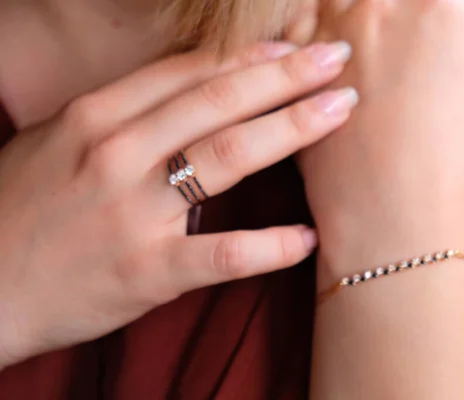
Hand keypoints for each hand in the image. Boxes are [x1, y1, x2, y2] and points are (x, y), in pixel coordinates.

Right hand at [0, 41, 355, 367]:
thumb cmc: (24, 209)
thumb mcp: (62, 140)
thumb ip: (126, 116)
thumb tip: (190, 92)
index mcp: (98, 115)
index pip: (190, 72)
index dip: (251, 57)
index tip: (295, 47)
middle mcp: (118, 153)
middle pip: (220, 102)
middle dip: (287, 77)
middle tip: (337, 60)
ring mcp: (133, 212)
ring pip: (228, 157)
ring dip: (292, 128)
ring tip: (340, 111)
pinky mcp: (144, 272)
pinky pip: (221, 254)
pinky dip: (270, 247)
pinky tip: (307, 238)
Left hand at [298, 0, 463, 274]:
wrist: (388, 204)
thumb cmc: (448, 157)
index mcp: (437, 8)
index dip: (449, 12)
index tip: (447, 34)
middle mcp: (382, 7)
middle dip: (401, 12)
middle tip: (405, 50)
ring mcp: (334, 32)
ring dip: (352, 13)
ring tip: (363, 45)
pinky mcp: (299, 62)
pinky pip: (299, 26)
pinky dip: (312, 32)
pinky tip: (326, 57)